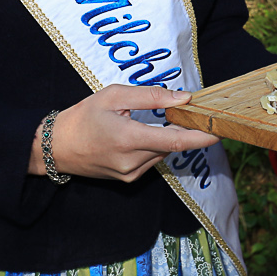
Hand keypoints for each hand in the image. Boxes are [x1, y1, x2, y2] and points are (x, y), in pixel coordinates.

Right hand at [30, 84, 219, 181]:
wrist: (57, 147)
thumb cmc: (84, 116)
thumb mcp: (115, 96)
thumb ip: (151, 96)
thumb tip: (184, 97)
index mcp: (128, 139)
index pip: (175, 141)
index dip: (201, 136)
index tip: (220, 130)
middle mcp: (132, 162)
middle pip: (171, 145)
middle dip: (183, 129)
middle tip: (187, 110)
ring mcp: (130, 174)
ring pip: (162, 152)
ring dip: (166, 137)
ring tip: (152, 119)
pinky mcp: (128, 179)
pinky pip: (152, 160)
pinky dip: (154, 146)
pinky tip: (140, 134)